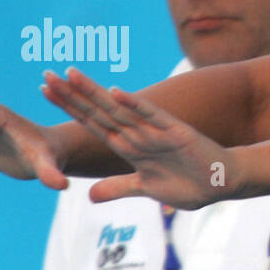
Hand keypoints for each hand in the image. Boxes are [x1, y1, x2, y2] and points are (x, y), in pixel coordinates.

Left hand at [41, 67, 240, 208]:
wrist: (223, 184)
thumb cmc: (190, 185)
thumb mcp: (147, 189)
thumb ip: (119, 188)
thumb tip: (89, 196)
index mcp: (130, 147)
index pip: (93, 123)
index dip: (70, 107)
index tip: (46, 91)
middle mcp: (138, 134)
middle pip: (99, 112)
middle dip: (72, 95)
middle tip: (46, 75)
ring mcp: (156, 131)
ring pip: (119, 109)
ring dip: (94, 93)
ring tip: (71, 74)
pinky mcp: (176, 132)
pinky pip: (152, 116)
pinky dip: (135, 104)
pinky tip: (115, 91)